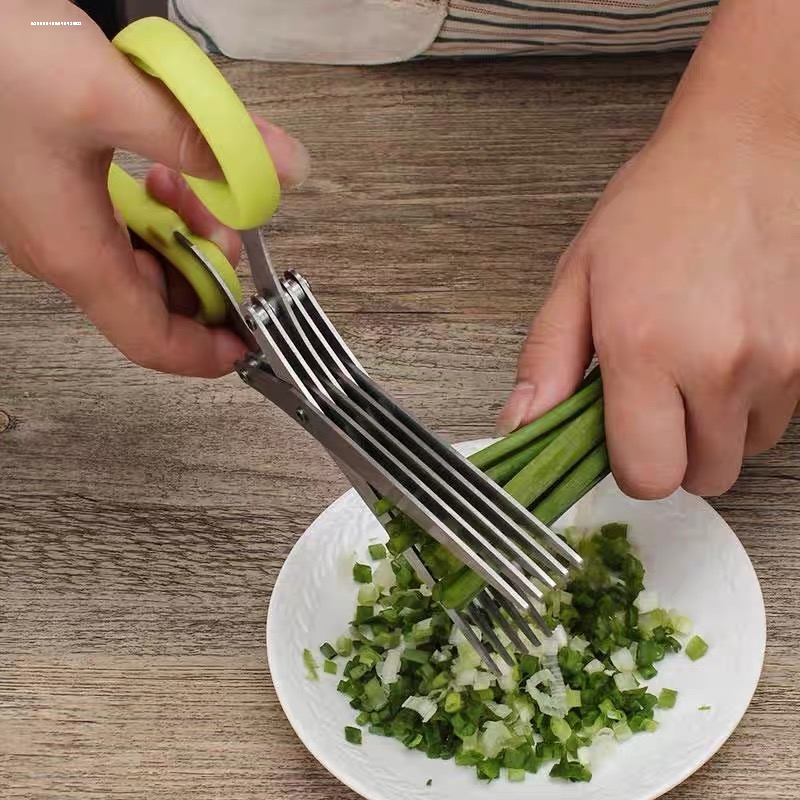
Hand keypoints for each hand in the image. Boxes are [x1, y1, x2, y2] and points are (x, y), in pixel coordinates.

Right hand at [0, 1, 309, 376]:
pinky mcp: (56, 197)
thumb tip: (281, 166)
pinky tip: (161, 170)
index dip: (205, 352)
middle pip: (156, 299)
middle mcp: (64, 250)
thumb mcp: (112, 97)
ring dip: (183, 231)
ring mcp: (57, 226)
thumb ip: (203, 139)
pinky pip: (121, 228)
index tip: (247, 339)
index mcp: (77, 252)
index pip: (151, 340)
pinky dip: (156, 209)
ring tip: (192, 181)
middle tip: (229, 222)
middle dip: (206, 268)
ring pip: (142, 260)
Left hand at [498, 0, 799, 497]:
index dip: (628, 466)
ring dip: (710, 431)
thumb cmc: (658, 208)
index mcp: (646, 347)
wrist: (742, 151)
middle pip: (700, 477)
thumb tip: (521, 425)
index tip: (618, 435)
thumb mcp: (577, 278)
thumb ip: (544, 362)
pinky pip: (776, 421)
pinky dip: (746, 407)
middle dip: (669, 454)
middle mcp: (719, 364)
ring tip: (688, 370)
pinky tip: (723, 357)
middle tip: (651, 404)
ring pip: (742, 453)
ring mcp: (776, 362)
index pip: (647, 476)